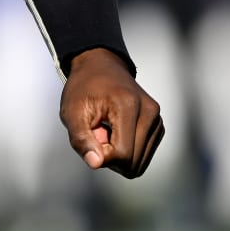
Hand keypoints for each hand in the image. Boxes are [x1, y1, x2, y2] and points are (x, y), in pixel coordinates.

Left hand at [60, 48, 163, 178]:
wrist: (99, 67)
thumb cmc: (83, 87)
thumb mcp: (71, 112)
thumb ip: (81, 139)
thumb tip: (96, 163)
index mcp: (128, 105)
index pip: (123, 154)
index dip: (102, 156)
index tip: (90, 139)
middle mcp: (149, 111)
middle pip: (133, 162)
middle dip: (110, 157)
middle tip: (97, 133)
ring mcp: (157, 119)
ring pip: (139, 163)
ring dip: (119, 155)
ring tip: (106, 132)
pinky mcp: (158, 126)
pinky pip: (143, 155)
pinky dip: (127, 150)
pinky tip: (116, 132)